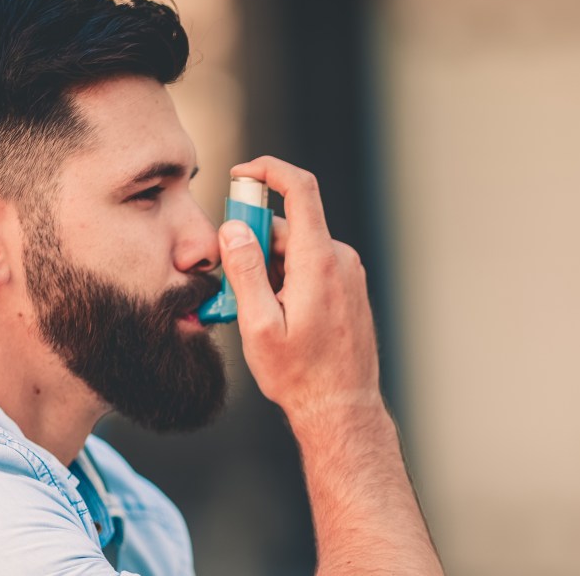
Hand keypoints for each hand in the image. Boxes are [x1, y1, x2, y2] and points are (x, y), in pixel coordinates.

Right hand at [219, 156, 381, 420]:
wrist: (341, 409)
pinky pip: (310, 264)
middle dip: (253, 240)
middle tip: (230, 279)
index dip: (268, 170)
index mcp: (318, 262)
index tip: (240, 173)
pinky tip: (276, 313)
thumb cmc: (299, 374)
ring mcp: (348, 274)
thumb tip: (232, 228)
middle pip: (288, 225)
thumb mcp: (258, 326)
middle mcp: (339, 260)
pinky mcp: (348, 287)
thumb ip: (245, 271)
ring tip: (255, 311)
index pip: (299, 190)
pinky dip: (286, 276)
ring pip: (296, 248)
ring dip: (268, 266)